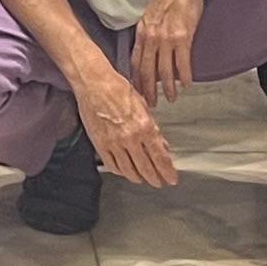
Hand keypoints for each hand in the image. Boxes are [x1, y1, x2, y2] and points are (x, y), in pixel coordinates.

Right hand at [70, 59, 179, 186]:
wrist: (94, 83)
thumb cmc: (118, 88)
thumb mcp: (143, 105)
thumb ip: (152, 127)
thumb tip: (161, 144)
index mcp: (144, 127)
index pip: (160, 157)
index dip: (168, 171)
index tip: (172, 179)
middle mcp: (130, 138)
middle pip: (146, 167)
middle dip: (155, 178)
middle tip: (159, 182)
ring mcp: (114, 143)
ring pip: (128, 170)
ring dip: (138, 177)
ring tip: (143, 179)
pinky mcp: (100, 144)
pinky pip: (111, 164)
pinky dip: (120, 171)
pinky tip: (124, 172)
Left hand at [126, 0, 205, 102]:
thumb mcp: (148, 16)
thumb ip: (146, 34)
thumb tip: (146, 52)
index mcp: (142, 33)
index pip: (135, 62)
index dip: (135, 80)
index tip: (136, 93)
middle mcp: (152, 38)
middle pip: (147, 71)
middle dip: (149, 90)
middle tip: (151, 104)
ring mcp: (167, 39)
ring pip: (165, 70)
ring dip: (168, 87)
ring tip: (171, 98)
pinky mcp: (183, 38)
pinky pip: (183, 62)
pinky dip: (185, 76)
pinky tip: (186, 85)